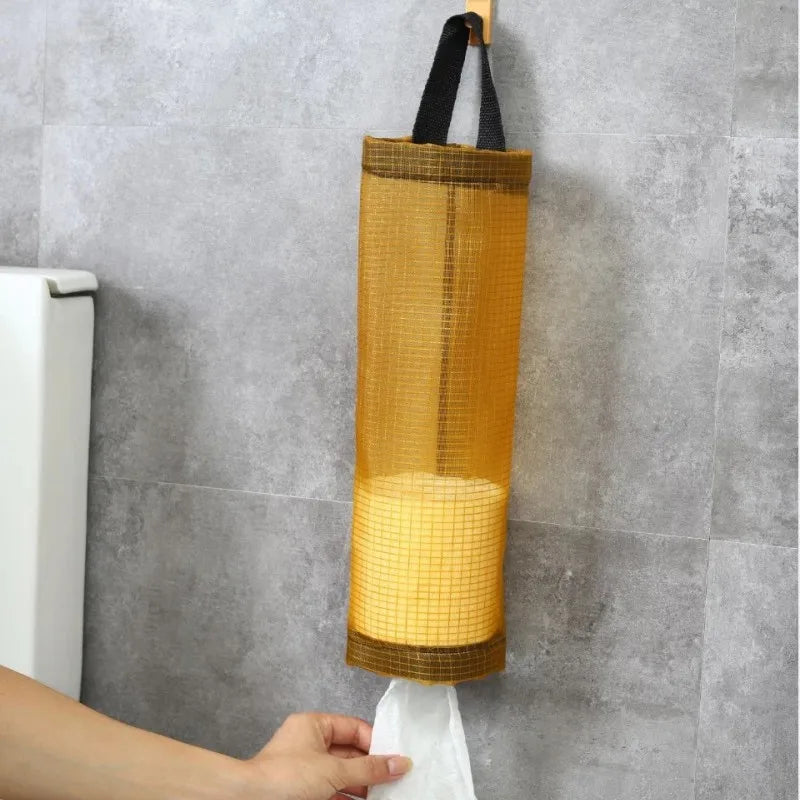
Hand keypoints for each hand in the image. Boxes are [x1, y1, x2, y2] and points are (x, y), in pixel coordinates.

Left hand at [244, 712, 411, 799]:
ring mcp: (305, 770)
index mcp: (314, 725)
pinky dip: (348, 798)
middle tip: (395, 779)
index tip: (395, 758)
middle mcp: (309, 744)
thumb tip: (400, 763)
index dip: (375, 742)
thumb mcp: (334, 771)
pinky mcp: (303, 792)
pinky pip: (332, 792)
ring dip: (362, 786)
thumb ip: (369, 769)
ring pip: (342, 775)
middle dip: (371, 768)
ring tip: (386, 794)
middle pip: (350, 753)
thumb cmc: (284, 778)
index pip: (353, 728)